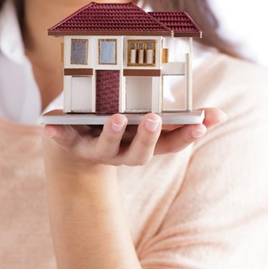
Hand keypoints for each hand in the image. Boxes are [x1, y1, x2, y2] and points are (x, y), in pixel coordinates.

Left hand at [42, 108, 226, 168]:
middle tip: (156, 118)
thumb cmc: (120, 128)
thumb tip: (220, 114)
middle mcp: (122, 154)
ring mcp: (97, 151)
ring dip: (112, 134)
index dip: (185, 137)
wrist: (79, 146)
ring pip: (107, 149)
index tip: (202, 125)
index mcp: (142, 146)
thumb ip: (178, 117)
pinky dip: (57, 134)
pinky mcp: (73, 145)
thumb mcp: (146, 122)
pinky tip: (47, 126)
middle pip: (139, 154)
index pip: (169, 145)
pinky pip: (65, 141)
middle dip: (148, 137)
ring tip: (117, 118)